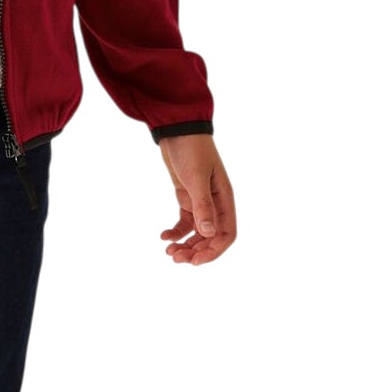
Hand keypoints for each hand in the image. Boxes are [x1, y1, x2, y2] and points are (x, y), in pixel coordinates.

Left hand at [157, 133, 234, 264]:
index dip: (214, 251)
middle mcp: (216, 203)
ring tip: (169, 252)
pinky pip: (185, 222)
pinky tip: (163, 236)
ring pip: (197, 233)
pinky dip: (175, 232)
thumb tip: (208, 233)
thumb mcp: (197, 178)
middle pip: (211, 237)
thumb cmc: (191, 149)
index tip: (196, 261)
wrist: (177, 130)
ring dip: (185, 245)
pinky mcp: (187, 198)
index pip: (227, 234)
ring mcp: (201, 201)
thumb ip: (202, 205)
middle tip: (176, 258)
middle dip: (196, 251)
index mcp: (225, 199)